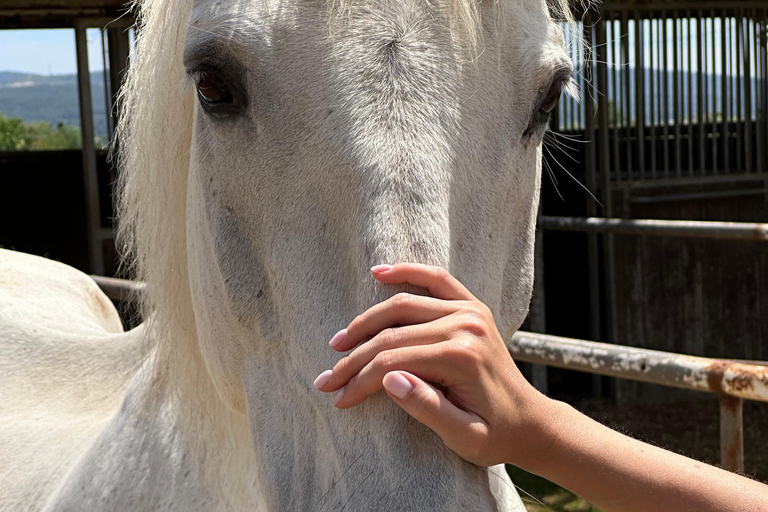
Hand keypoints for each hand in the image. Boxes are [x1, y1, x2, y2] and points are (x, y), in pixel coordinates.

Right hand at [313, 263, 554, 467]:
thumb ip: (427, 408)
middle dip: (353, 357)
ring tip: (338, 342)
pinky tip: (379, 272)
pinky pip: (436, 279)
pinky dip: (407, 272)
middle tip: (326, 379)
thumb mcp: (463, 437)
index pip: (392, 361)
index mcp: (461, 357)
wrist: (530, 422)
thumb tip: (387, 380)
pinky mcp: (471, 306)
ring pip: (402, 306)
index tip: (338, 399)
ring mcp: (469, 310)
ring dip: (365, 322)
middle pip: (392, 334)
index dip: (359, 380)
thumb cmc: (495, 434)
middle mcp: (465, 325)